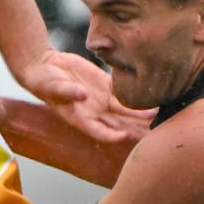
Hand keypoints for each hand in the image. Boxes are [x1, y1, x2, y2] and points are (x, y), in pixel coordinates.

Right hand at [11, 49, 151, 145]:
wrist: (45, 67)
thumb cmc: (44, 81)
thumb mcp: (52, 86)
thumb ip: (67, 92)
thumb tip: (81, 95)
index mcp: (80, 118)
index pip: (99, 131)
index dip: (112, 135)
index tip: (125, 136)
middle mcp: (94, 113)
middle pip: (119, 125)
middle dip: (135, 130)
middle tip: (153, 134)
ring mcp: (102, 101)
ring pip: (126, 112)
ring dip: (141, 116)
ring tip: (160, 118)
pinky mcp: (106, 87)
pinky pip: (124, 95)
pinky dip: (138, 99)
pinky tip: (153, 101)